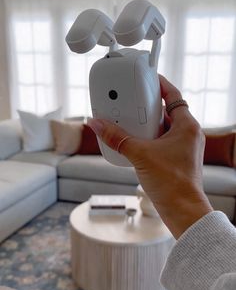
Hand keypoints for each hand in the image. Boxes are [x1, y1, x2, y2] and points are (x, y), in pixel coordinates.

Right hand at [88, 75, 212, 238]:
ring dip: (147, 125)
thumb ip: (117, 138)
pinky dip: (149, 139)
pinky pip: (162, 142)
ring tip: (128, 121)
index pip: (173, 95)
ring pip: (163, 128)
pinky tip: (134, 142)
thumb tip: (98, 124)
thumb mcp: (139, 155)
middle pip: (166, 111)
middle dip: (147, 107)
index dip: (159, 84)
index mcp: (187, 126)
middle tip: (130, 101)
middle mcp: (188, 134)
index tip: (146, 78)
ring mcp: (184, 148)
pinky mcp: (177, 160)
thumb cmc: (172, 183)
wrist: (182, 211)